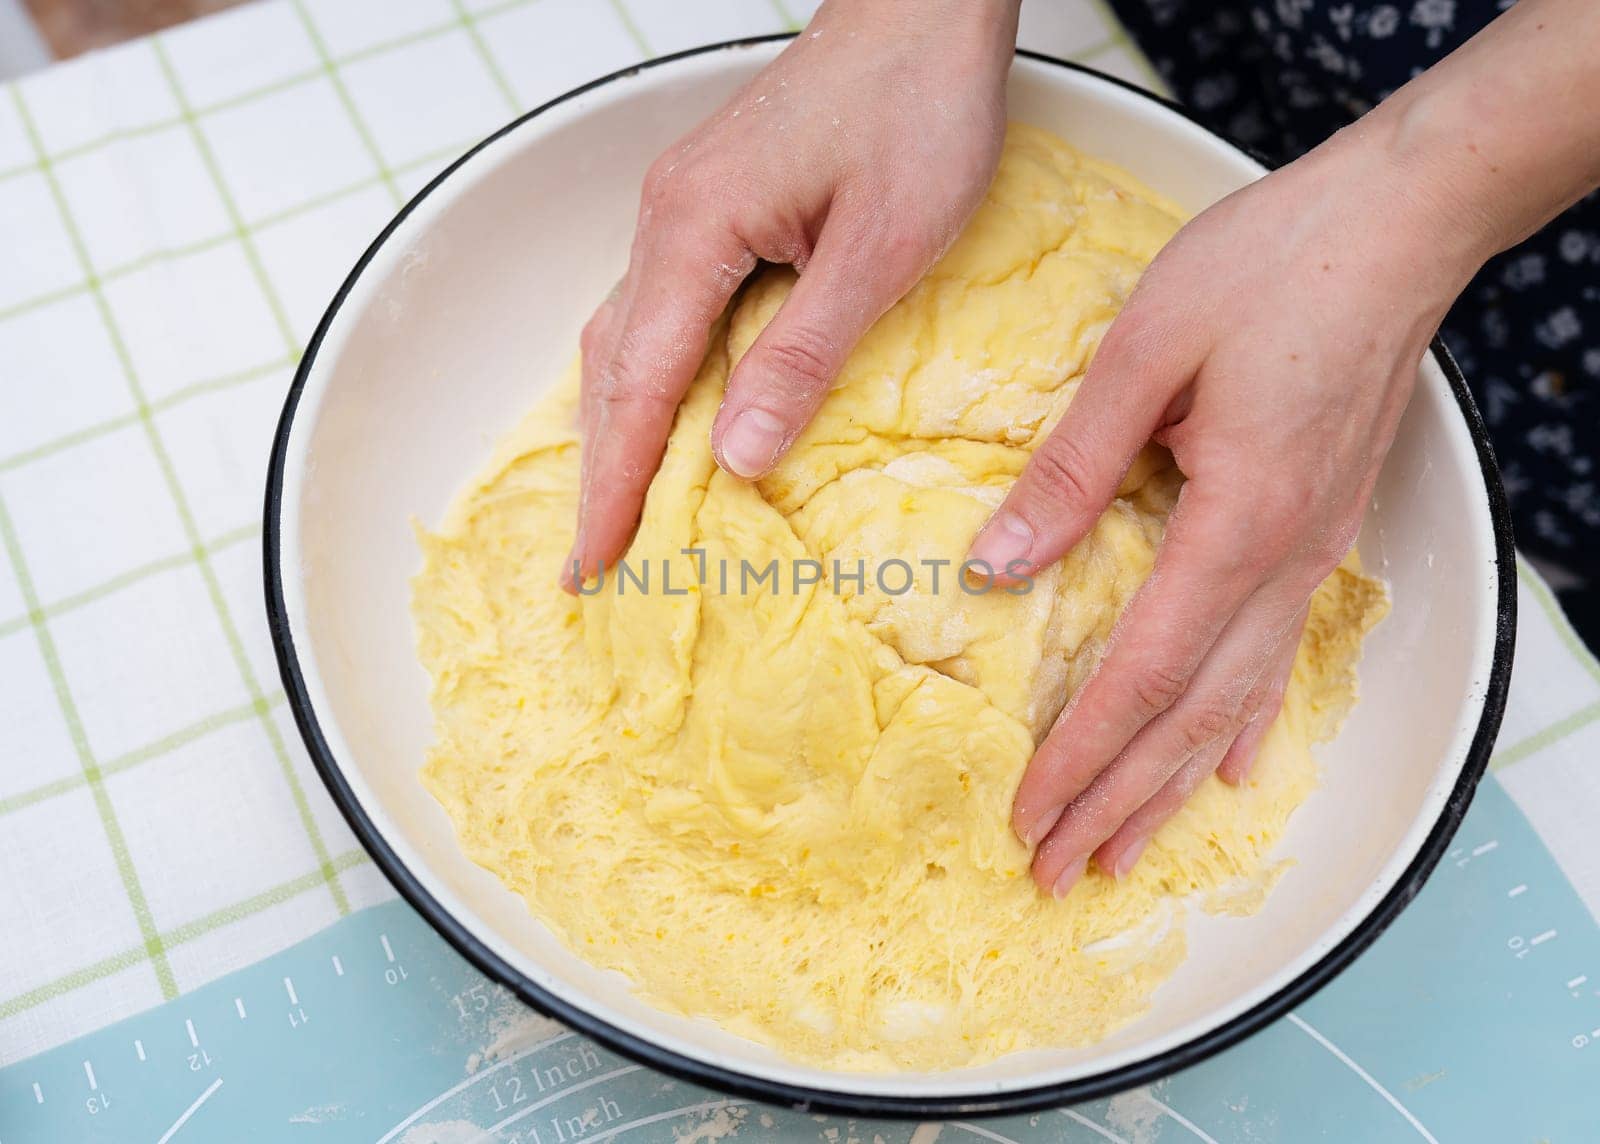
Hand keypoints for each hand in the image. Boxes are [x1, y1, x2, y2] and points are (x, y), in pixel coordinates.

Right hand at [565, 0, 1018, 586]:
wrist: (923, 11)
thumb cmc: (918, 111)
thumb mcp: (878, 249)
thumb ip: (802, 353)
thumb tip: (734, 455)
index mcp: (696, 230)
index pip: (639, 385)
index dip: (616, 482)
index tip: (596, 561)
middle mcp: (667, 218)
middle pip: (613, 366)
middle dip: (602, 469)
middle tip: (596, 561)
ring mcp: (681, 206)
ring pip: (626, 335)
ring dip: (618, 425)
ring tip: (619, 506)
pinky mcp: (710, 203)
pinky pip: (657, 307)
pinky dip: (648, 377)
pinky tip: (664, 416)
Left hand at [971, 131, 1479, 894]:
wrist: (1396, 223)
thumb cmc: (1272, 265)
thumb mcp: (1144, 353)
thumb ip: (1071, 468)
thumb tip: (998, 562)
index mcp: (1237, 521)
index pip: (1145, 673)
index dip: (1083, 755)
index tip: (1030, 815)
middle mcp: (1285, 559)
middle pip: (1191, 715)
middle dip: (1120, 801)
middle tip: (1057, 873)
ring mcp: (1313, 549)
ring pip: (1238, 702)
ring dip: (1174, 785)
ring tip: (1126, 854)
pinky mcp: (1321, 527)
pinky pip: (1279, 654)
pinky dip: (1245, 722)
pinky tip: (1230, 767)